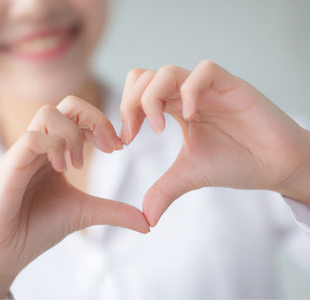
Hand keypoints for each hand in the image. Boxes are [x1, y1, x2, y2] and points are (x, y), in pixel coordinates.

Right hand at [0, 96, 148, 298]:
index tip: (119, 147)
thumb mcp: (83, 213)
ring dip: (73, 133)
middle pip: (67, 104)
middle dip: (94, 118)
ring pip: (48, 112)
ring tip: (79, 163)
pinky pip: (32, 138)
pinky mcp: (9, 166)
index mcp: (55, 151)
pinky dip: (53, 146)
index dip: (103, 124)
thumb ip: (114, 211)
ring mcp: (23, 153)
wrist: (1, 254)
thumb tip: (149, 222)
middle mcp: (39, 145)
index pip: (79, 116)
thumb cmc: (35, 229)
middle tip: (110, 146)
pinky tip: (62, 169)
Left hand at [120, 60, 309, 226]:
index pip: (138, 91)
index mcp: (175, 107)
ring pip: (167, 71)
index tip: (125, 141)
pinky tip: (191, 118)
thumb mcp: (189, 176)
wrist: (276, 165)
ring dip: (153, 99)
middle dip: (130, 104)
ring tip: (159, 130)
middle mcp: (187, 93)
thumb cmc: (234, 162)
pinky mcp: (232, 86)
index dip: (124, 111)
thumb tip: (146, 219)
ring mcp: (208, 88)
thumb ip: (164, 190)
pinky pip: (204, 71)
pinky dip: (190, 91)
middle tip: (133, 134)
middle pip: (145, 78)